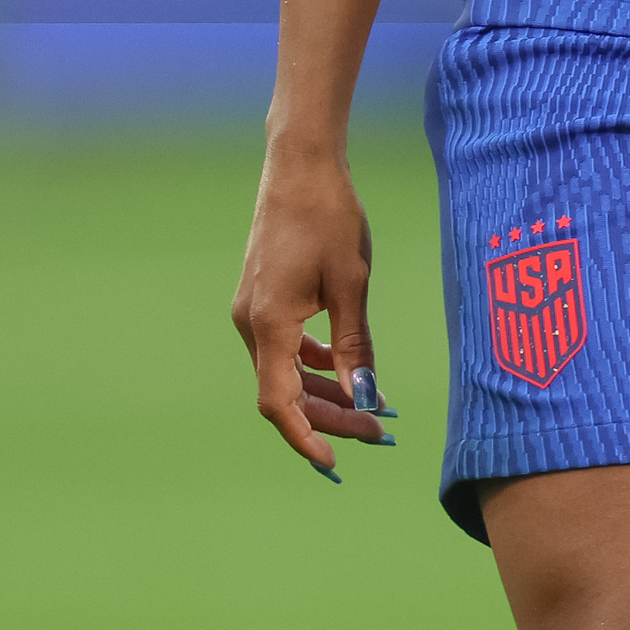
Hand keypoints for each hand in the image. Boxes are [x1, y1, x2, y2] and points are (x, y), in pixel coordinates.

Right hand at [234, 146, 393, 473]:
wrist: (300, 165)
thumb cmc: (329, 216)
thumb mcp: (351, 284)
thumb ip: (355, 346)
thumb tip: (364, 398)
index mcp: (269, 324)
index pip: (279, 403)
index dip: (305, 438)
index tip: (334, 464)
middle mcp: (251, 324)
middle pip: (285, 392)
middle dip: (330, 416)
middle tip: (378, 430)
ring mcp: (253, 311)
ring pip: (285, 372)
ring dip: (324, 392)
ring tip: (372, 405)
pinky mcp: (262, 299)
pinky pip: (285, 347)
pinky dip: (313, 364)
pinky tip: (345, 367)